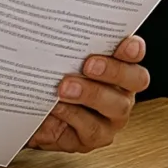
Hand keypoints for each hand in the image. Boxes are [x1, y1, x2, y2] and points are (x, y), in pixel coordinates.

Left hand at [28, 34, 149, 152]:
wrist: (31, 115)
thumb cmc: (50, 82)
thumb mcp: (59, 61)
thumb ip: (70, 48)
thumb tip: (59, 30)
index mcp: (119, 66)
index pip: (134, 55)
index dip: (134, 49)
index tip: (126, 44)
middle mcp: (123, 91)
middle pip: (136, 79)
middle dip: (114, 70)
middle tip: (89, 65)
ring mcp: (113, 117)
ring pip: (117, 106)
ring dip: (91, 94)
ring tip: (64, 88)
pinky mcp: (97, 137)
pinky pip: (93, 128)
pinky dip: (73, 115)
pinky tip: (57, 107)